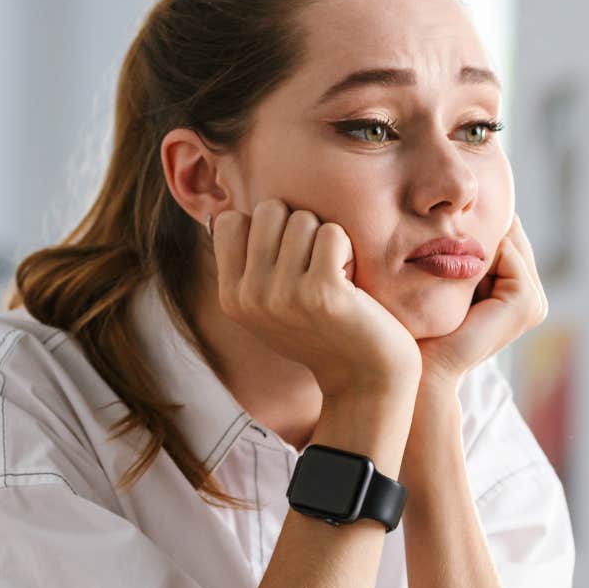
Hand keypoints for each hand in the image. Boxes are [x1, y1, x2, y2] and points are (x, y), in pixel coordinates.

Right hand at [212, 199, 420, 399]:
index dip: (265, 228)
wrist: (364, 377)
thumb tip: (223, 213)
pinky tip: (350, 280)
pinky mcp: (322, 292)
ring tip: (333, 274)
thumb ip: (247, 265)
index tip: (286, 258)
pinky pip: (332, 233)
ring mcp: (284, 295)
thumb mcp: (268, 305)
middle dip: (298, 226)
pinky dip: (348, 248)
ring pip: (302, 218)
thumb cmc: (322, 331)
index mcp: (231, 298)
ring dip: (326, 238)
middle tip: (314, 264)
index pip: (229, 222)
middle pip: (268, 210)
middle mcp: (250, 297)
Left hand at [417, 213, 547, 391]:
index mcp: (517, 291)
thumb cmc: (423, 328)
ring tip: (441, 239)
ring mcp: (534, 302)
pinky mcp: (526, 303)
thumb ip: (461, 251)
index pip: (504, 235)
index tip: (440, 216)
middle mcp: (531, 297)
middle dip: (479, 224)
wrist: (423, 368)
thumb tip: (447, 206)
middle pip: (509, 235)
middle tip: (441, 217)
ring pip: (507, 240)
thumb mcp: (444, 281)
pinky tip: (449, 257)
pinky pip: (507, 252)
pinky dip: (481, 249)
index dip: (474, 222)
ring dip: (476, 236)